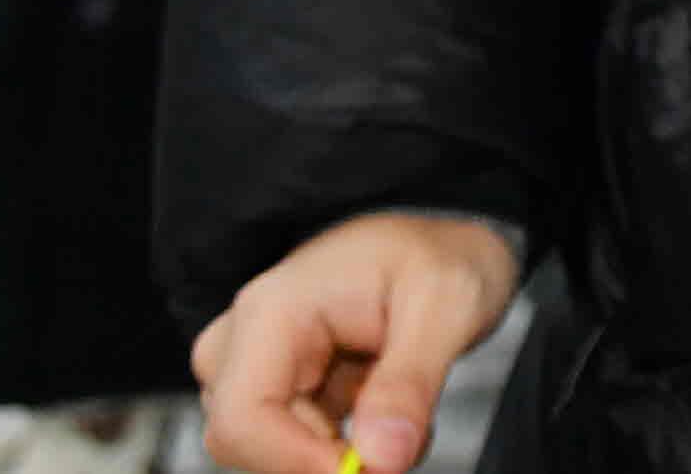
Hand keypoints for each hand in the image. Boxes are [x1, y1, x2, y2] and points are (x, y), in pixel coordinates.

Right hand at [193, 212, 521, 473]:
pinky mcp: (284, 390)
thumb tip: (381, 459)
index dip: (294, 462)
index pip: (241, 416)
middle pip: (248, 440)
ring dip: (342, 453)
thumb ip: (411, 383)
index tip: (362, 469)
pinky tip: (390, 415)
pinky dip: (348, 447)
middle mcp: (249, 340)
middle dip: (326, 458)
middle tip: (401, 441)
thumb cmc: (440, 253)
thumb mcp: (449, 304)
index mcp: (272, 311)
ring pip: (273, 450)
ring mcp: (261, 367)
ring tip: (407, 413)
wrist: (444, 241)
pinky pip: (297, 445)